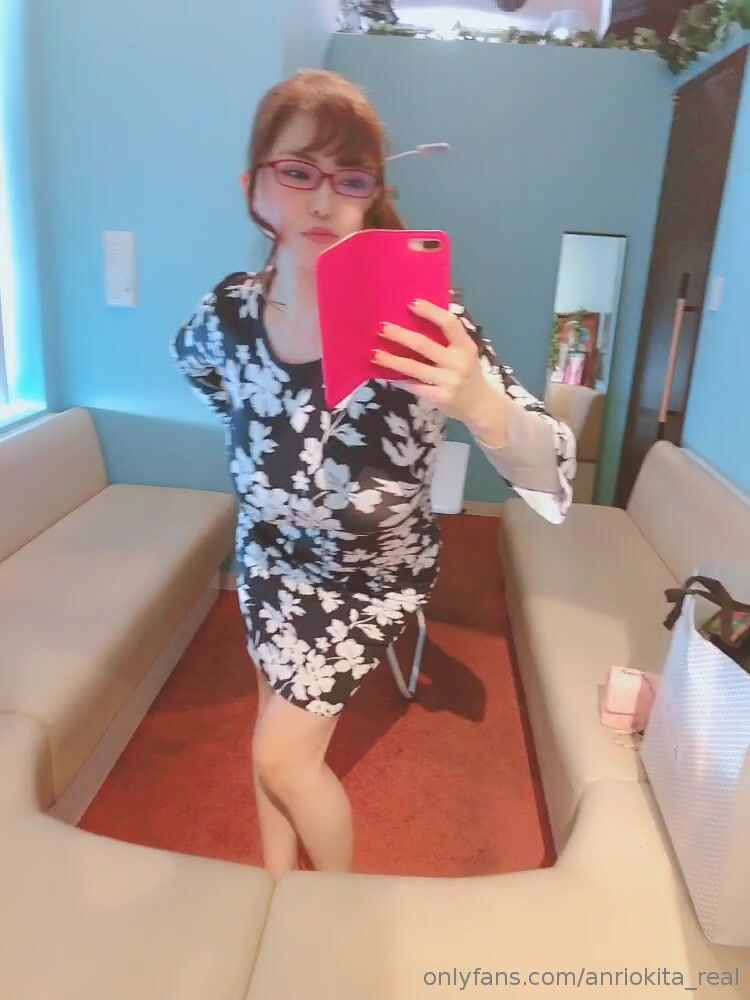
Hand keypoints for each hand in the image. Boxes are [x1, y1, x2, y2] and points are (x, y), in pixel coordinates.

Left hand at [373, 299, 505, 436]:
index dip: (430, 311)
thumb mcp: (466, 352)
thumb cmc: (468, 372)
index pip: (449, 323)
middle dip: (400, 335)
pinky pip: (414, 386)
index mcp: (466, 346)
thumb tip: (420, 314)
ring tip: (375, 354)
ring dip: (392, 360)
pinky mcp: (439, 397)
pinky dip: (399, 380)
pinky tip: (386, 375)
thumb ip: (450, 337)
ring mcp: (448, 381)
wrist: (480, 406)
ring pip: (414, 368)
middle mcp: (457, 363)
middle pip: (424, 345)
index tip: (411, 303)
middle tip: (382, 327)